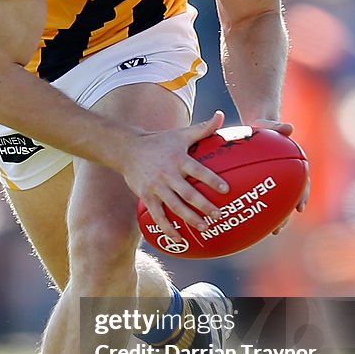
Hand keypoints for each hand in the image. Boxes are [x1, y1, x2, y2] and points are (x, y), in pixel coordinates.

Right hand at [123, 110, 229, 238]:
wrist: (128, 149)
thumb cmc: (160, 142)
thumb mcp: (181, 134)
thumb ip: (203, 128)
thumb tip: (221, 115)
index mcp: (178, 158)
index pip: (197, 170)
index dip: (211, 179)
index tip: (226, 189)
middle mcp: (167, 174)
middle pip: (187, 193)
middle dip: (203, 205)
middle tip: (218, 214)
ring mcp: (156, 187)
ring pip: (174, 206)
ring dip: (189, 218)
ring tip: (204, 227)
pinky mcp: (146, 197)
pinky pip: (158, 215)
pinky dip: (168, 228)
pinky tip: (180, 238)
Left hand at [250, 117, 309, 233]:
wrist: (259, 129)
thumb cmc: (265, 127)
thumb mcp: (270, 125)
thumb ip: (278, 126)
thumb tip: (289, 127)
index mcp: (293, 165)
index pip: (302, 183)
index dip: (302, 196)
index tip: (299, 208)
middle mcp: (287, 177)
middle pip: (289, 200)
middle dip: (285, 216)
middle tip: (278, 229)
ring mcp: (275, 183)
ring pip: (277, 204)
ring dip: (275, 218)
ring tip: (271, 232)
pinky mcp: (262, 185)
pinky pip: (261, 199)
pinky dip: (259, 210)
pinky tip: (249, 222)